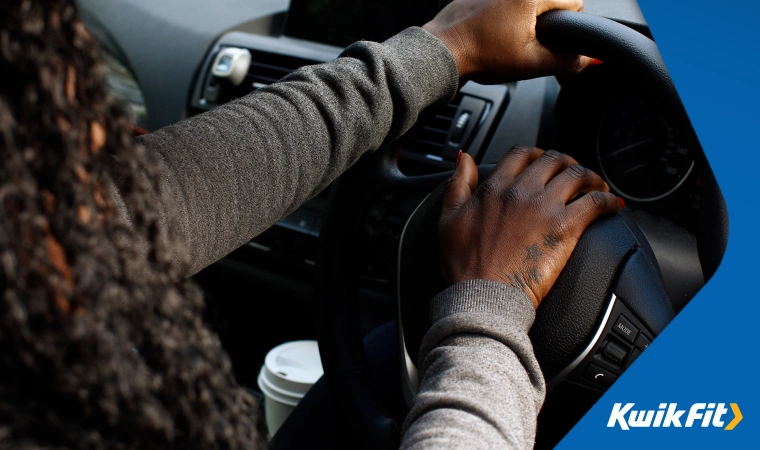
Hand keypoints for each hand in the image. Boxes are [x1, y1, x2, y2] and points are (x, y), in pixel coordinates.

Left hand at [423, 0, 590, 82]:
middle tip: (524, 46)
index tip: (550, 43)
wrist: (442, 52)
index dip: (567, 29)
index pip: (573, 4)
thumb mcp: (530, 63)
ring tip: (504, 41)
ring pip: (526, 4)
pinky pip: (505, 3)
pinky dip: (503, 17)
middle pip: (549, 2)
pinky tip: (492, 34)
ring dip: (523, 20)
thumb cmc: (480, 54)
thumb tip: (587, 60)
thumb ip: (565, 61)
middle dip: (543, 25)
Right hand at [439, 147, 620, 307]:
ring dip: (591, 177)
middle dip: (566, 162)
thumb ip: (457, 184)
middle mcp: (521, 191)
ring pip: (577, 175)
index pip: (521, 154)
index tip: (543, 162)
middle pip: (554, 160)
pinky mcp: (566, 227)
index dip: (536, 154)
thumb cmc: (465, 266)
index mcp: (494, 188)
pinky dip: (609, 200)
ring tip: (597, 186)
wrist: (483, 296)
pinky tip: (612, 205)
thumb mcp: (447, 219)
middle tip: (573, 173)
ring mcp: (545, 207)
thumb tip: (465, 160)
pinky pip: (596, 202)